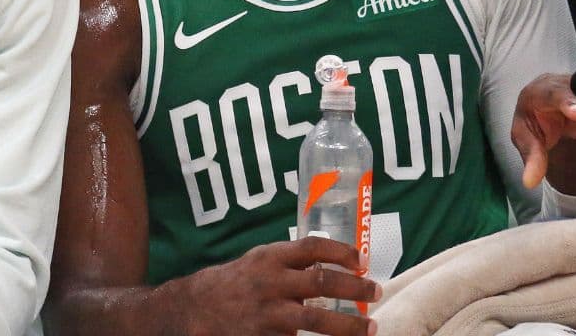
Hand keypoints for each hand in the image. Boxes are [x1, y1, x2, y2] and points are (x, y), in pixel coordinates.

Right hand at [174, 236, 380, 335]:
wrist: (199, 309)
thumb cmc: (238, 281)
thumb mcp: (261, 259)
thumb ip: (292, 261)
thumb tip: (338, 264)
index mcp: (271, 258)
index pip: (312, 247)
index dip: (341, 252)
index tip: (363, 260)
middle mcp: (270, 283)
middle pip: (320, 283)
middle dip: (354, 288)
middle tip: (376, 291)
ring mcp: (267, 314)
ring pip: (314, 322)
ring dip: (347, 326)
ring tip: (370, 328)